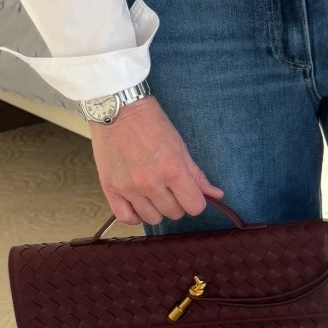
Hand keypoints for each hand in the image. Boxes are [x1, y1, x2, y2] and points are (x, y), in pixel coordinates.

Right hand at [90, 97, 223, 225]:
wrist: (117, 109)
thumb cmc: (151, 123)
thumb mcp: (179, 146)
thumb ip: (196, 174)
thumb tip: (216, 195)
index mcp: (173, 170)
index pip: (194, 206)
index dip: (195, 201)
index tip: (190, 193)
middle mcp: (151, 183)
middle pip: (174, 213)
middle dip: (177, 203)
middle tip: (170, 188)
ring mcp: (129, 188)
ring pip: (152, 219)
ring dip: (156, 209)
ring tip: (152, 193)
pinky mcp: (110, 188)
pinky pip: (125, 218)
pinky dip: (133, 215)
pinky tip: (137, 203)